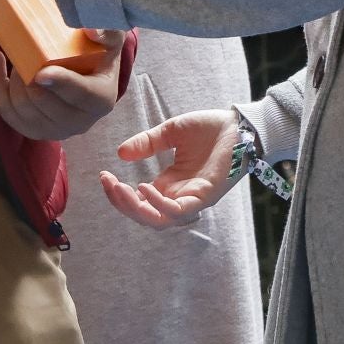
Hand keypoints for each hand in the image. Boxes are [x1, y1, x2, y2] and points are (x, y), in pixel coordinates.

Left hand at [0, 29, 126, 139]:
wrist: (90, 74)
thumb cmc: (100, 51)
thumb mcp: (111, 37)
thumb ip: (106, 31)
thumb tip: (90, 30)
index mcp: (101, 99)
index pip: (81, 94)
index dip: (61, 84)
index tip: (41, 72)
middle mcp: (80, 122)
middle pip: (44, 102)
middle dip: (28, 76)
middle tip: (23, 50)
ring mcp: (55, 130)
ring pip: (22, 108)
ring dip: (13, 79)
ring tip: (15, 56)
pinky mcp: (34, 130)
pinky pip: (7, 112)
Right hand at [100, 107, 244, 229]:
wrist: (239, 125)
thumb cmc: (209, 129)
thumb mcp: (170, 132)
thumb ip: (147, 143)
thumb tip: (120, 153)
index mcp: (170, 184)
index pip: (140, 201)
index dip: (120, 194)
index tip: (104, 176)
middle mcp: (180, 196)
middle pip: (146, 216)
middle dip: (122, 204)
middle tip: (108, 184)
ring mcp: (193, 198)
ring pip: (160, 219)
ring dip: (136, 208)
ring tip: (120, 188)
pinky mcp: (206, 196)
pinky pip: (179, 210)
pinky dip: (160, 204)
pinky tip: (145, 188)